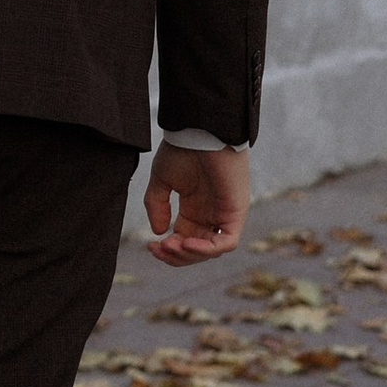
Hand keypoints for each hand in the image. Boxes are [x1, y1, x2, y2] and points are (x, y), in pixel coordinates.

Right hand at [145, 142, 249, 261]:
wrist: (200, 131)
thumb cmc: (183, 149)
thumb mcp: (162, 180)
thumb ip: (157, 205)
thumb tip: (159, 232)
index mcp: (194, 208)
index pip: (184, 240)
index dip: (168, 250)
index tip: (150, 246)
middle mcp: (210, 214)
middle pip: (197, 250)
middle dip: (176, 256)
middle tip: (158, 249)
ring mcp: (224, 214)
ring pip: (211, 250)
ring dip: (189, 255)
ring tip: (170, 246)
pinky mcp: (236, 212)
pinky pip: (226, 242)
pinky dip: (207, 249)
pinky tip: (186, 243)